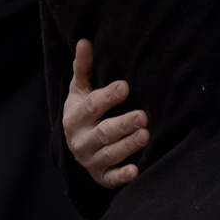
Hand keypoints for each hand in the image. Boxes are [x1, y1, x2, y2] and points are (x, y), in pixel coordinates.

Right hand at [64, 39, 148, 188]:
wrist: (73, 145)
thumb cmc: (83, 109)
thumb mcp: (80, 89)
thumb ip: (84, 67)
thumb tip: (85, 40)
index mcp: (75, 116)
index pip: (91, 106)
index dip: (107, 97)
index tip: (125, 86)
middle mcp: (81, 139)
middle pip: (103, 132)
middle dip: (122, 124)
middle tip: (142, 116)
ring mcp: (90, 160)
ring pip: (109, 154)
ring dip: (127, 146)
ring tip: (145, 134)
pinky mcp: (101, 176)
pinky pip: (111, 179)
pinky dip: (122, 176)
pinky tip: (136, 170)